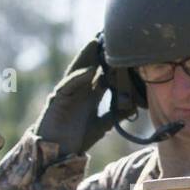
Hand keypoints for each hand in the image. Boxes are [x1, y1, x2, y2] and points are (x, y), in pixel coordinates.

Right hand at [35, 36, 115, 157]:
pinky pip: (68, 85)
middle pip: (90, 66)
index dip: (112, 63)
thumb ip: (115, 115)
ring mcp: (67, 93)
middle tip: (110, 35)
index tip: (125, 50)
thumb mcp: (102, 126)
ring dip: (86, 57)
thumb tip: (133, 108)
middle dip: (99, 52)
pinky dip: (78, 78)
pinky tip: (88, 70)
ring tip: (96, 43)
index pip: (103, 74)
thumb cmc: (76, 138)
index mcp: (90, 95)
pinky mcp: (57, 99)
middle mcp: (79, 91)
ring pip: (77, 70)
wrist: (57, 154)